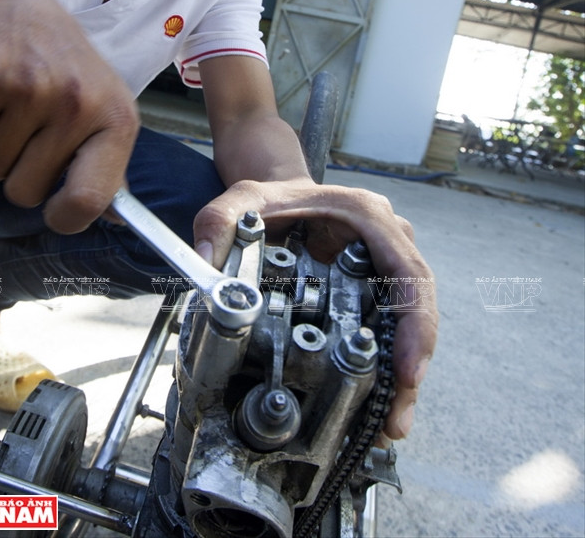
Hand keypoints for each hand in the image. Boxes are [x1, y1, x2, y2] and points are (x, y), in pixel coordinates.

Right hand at [0, 0, 138, 232]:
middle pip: (25, 192)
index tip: (56, 210)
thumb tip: (117, 220)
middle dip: (20, 173)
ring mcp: (32, 89)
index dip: (66, 218)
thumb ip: (109, 167)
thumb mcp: (105, 109)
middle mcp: (79, 104)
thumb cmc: (69, 70)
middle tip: (31, 132)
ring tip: (14, 109)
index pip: (91, 198)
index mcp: (117, 119)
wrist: (20, 7)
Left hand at [193, 177, 437, 440]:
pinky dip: (382, 369)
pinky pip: (386, 331)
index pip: (409, 272)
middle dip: (410, 367)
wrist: (279, 197)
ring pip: (405, 326)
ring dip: (399, 378)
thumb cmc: (272, 199)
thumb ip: (219, 221)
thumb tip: (207, 264)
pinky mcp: (372, 292)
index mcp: (368, 216)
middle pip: (416, 308)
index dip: (415, 323)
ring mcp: (384, 268)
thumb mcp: (242, 200)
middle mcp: (388, 242)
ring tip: (386, 426)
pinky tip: (372, 409)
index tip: (407, 370)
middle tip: (395, 418)